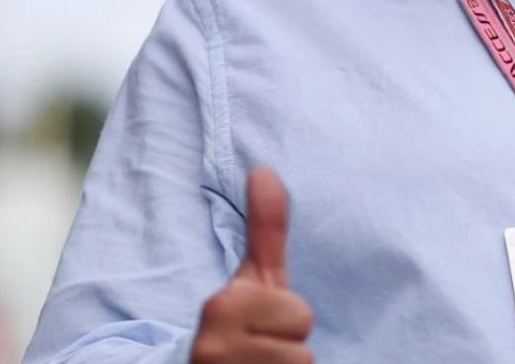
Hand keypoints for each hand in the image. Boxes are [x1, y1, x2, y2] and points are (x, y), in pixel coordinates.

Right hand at [193, 166, 314, 363]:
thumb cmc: (238, 327)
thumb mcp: (253, 279)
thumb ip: (265, 229)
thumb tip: (264, 169)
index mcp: (220, 307)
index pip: (301, 315)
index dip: (290, 323)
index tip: (261, 327)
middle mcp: (212, 347)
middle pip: (302, 347)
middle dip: (289, 350)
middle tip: (260, 350)